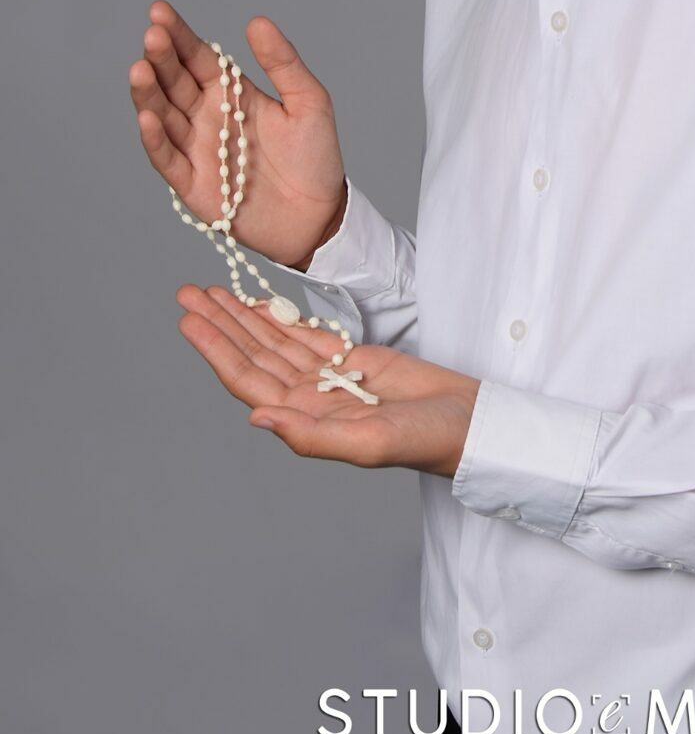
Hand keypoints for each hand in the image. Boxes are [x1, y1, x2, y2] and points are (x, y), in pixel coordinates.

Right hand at [130, 1, 347, 268]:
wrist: (320, 216)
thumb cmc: (316, 157)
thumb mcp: (308, 102)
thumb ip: (283, 63)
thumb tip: (256, 21)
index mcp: (231, 93)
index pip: (196, 58)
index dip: (178, 35)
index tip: (159, 11)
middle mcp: (207, 118)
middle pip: (174, 83)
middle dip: (161, 59)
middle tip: (154, 35)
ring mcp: (196, 150)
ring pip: (163, 117)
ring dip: (149, 94)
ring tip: (141, 69)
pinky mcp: (192, 185)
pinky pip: (168, 159)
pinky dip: (155, 139)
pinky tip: (148, 117)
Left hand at [176, 283, 479, 476]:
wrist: (470, 423)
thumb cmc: (426, 441)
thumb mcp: (368, 442)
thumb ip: (311, 435)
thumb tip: (257, 418)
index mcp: (307, 421)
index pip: (249, 380)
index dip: (217, 349)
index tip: (190, 320)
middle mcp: (310, 399)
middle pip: (253, 356)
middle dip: (220, 324)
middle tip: (187, 293)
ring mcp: (329, 378)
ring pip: (275, 342)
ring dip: (243, 317)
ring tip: (211, 291)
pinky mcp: (354, 359)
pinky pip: (307, 336)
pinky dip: (282, 318)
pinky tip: (259, 303)